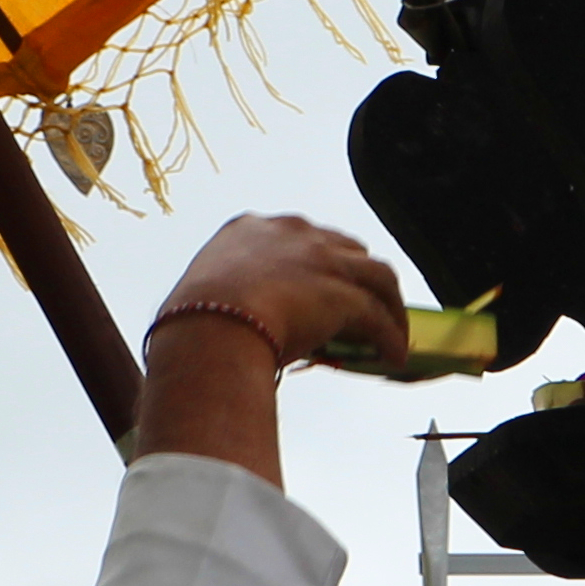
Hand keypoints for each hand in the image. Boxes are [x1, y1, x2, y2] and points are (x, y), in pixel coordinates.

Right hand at [163, 212, 405, 372]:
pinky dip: (391, 337)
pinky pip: (379, 318)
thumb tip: (225, 323)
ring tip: (394, 331)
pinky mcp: (344, 294)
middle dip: (356, 275)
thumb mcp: (203, 290)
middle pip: (345, 248)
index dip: (315, 260)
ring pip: (376, 276)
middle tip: (361, 304)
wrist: (208, 324)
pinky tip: (393, 357)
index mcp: (251, 228)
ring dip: (389, 305)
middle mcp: (293, 233)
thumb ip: (223, 295)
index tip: (319, 281)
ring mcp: (323, 260)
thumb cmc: (190, 318)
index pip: (299, 237)